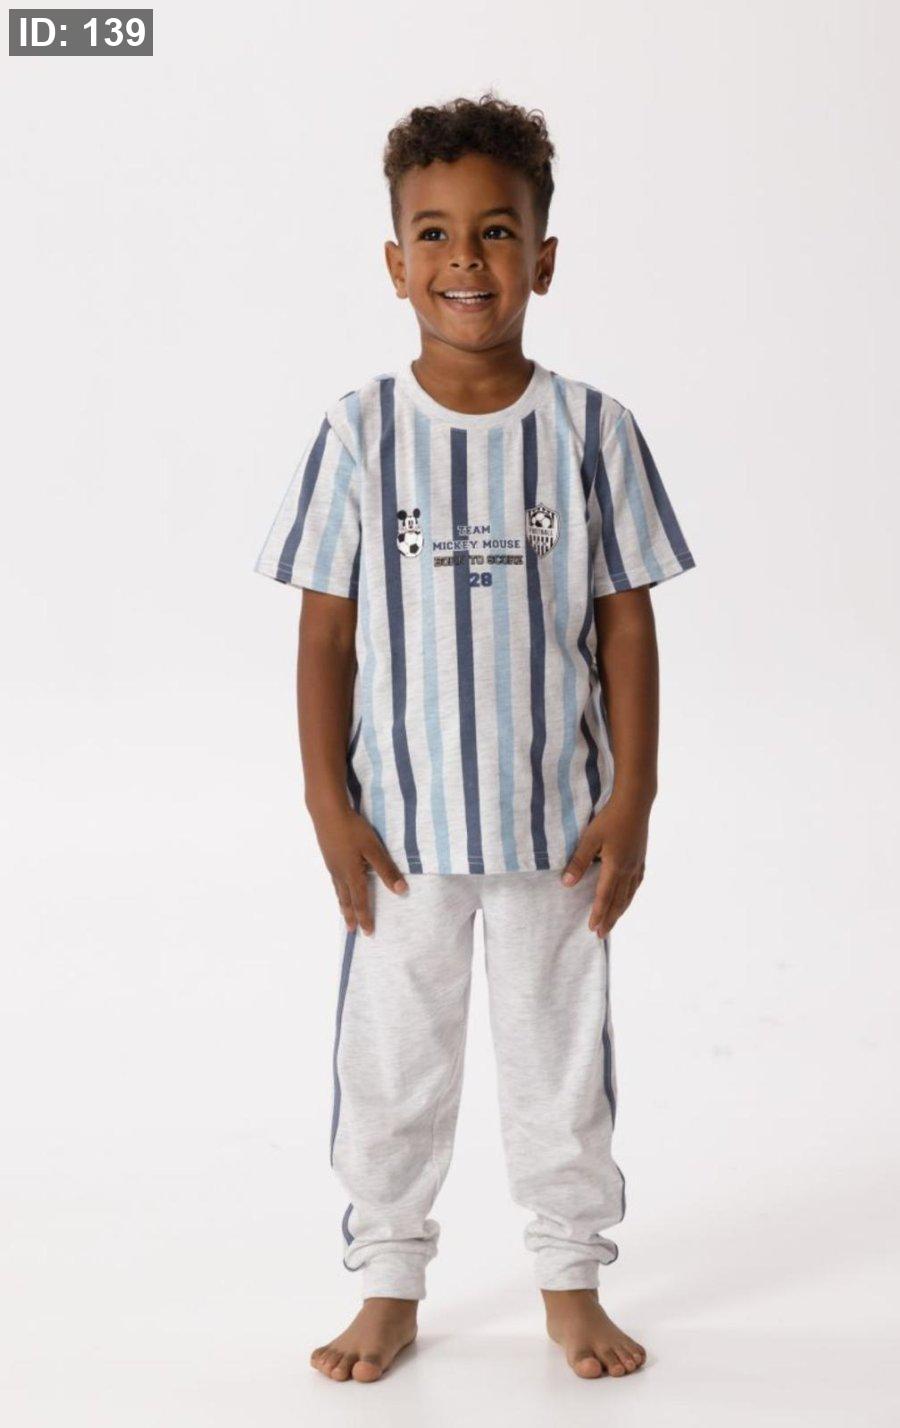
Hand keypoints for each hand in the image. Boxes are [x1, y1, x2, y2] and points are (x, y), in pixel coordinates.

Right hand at [312, 806, 407, 934]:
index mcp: (352, 874)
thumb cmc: (353, 829)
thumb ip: (387, 870)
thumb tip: (401, 890)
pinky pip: (334, 881)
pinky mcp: (328, 856)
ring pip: (339, 891)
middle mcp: (340, 874)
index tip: (368, 932)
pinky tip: (339, 885)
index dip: (365, 917)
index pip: (361, 901)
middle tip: (351, 931)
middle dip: (350, 916)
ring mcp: (332, 865)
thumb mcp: (374, 849)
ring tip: (344, 913)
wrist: (327, 813)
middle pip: (346, 900)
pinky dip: (338, 891)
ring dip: (343, 905)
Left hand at [561, 796, 649, 937]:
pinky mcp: (641, 857)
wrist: (635, 802)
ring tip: (614, 921)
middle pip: (618, 901)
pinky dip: (631, 895)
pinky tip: (629, 897)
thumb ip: (578, 861)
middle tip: (602, 935)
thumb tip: (567, 883)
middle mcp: (628, 870)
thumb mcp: (590, 838)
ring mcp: (637, 864)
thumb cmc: (610, 818)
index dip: (598, 914)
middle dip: (609, 919)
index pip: (604, 897)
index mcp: (615, 867)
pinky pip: (637, 883)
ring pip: (629, 894)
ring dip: (620, 910)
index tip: (593, 929)